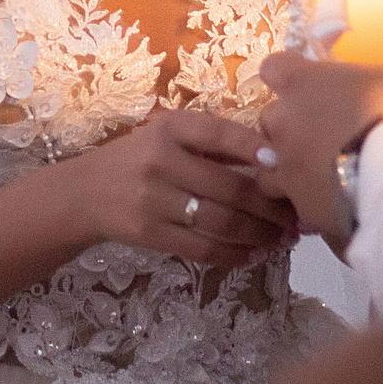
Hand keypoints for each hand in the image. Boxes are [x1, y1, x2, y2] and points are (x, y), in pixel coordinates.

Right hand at [64, 109, 297, 268]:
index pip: (223, 135)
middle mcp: (161, 160)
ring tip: (282, 238)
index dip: (260, 150)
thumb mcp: (168, 136)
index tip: (290, 166)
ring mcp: (153, 199)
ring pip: (220, 222)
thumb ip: (213, 144)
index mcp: (171, 128)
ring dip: (260, 234)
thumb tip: (276, 159)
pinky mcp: (148, 233)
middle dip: (271, 206)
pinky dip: (234, 255)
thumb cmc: (139, 159)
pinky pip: (201, 248)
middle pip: (230, 187)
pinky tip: (253, 255)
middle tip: (298, 216)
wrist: (84, 193)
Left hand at [252, 49, 382, 243]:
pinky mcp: (299, 206)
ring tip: (323, 174)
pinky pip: (292, 205)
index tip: (310, 85)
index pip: (273, 68)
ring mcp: (285, 168)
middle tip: (326, 134)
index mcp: (300, 83)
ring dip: (290, 168)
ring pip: (269, 167)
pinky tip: (333, 203)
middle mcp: (281, 123)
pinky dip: (307, 203)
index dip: (289, 76)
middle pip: (269, 120)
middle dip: (291, 127)